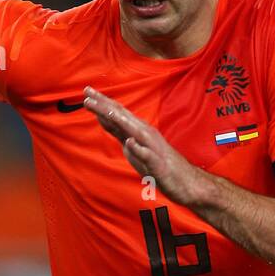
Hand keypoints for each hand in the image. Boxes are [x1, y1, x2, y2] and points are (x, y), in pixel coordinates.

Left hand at [83, 86, 206, 206]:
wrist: (187, 183)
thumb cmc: (162, 167)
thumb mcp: (137, 151)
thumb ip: (124, 139)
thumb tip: (111, 127)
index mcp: (139, 132)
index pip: (117, 114)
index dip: (102, 103)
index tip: (87, 92)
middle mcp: (145, 134)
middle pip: (122, 116)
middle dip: (104, 104)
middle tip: (87, 92)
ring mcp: (153, 148)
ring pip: (134, 130)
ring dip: (119, 120)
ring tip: (104, 110)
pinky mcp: (159, 164)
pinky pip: (148, 155)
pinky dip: (138, 148)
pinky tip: (130, 142)